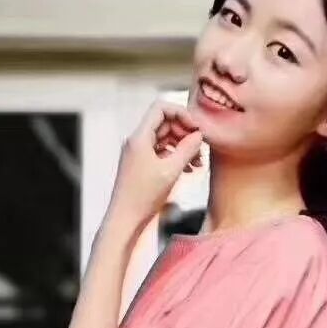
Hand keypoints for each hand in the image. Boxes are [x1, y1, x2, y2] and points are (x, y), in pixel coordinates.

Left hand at [106, 95, 204, 229]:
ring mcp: (139, 152)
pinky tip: (189, 169)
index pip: (161, 108)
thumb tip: (199, 135)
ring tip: (199, 162)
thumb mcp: (171, 171)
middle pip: (165, 123)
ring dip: (183, 146)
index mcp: (139, 137)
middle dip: (185, 133)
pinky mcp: (142, 164)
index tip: (196, 129)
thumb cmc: (143, 196)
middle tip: (201, 147)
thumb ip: (187, 149)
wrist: (125, 219)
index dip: (182, 114)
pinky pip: (162, 152)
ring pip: (166, 138)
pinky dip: (176, 156)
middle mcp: (137, 141)